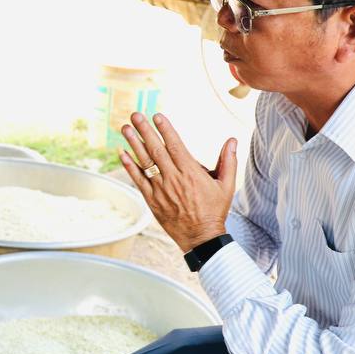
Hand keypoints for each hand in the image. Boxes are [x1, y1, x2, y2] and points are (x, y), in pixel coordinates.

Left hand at [119, 112, 238, 252]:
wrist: (202, 238)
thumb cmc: (215, 210)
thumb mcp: (227, 186)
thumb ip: (228, 161)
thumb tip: (232, 140)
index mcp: (191, 173)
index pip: (175, 145)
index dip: (165, 129)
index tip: (157, 116)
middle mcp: (174, 179)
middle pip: (156, 150)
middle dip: (144, 130)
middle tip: (135, 115)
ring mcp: (161, 190)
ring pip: (145, 163)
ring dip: (133, 144)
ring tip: (125, 128)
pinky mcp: (152, 200)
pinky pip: (138, 180)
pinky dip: (130, 166)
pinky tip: (122, 153)